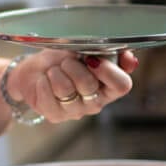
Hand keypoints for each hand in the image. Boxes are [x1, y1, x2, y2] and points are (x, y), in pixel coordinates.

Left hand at [9, 49, 137, 120]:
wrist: (35, 70)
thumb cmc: (62, 59)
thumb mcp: (85, 49)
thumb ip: (110, 52)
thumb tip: (130, 59)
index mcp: (109, 87)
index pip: (122, 85)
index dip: (107, 70)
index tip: (91, 58)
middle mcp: (95, 102)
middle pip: (88, 84)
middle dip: (72, 66)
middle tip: (66, 61)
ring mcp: (75, 111)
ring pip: (65, 89)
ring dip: (56, 73)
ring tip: (54, 71)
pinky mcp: (55, 116)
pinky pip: (49, 97)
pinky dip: (43, 82)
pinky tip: (44, 80)